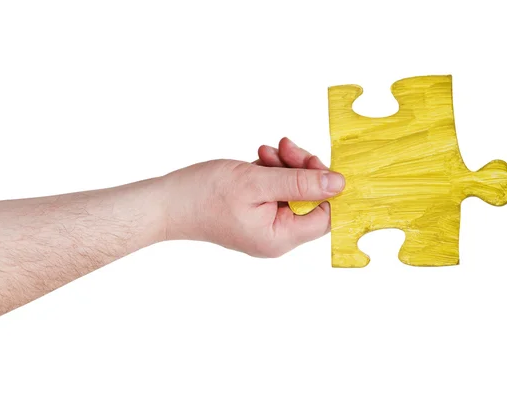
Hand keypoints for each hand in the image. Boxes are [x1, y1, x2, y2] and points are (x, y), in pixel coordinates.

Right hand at [160, 138, 344, 256]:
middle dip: (301, 169)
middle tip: (286, 148)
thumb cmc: (205, 194)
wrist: (167, 201)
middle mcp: (275, 236)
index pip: (324, 216)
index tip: (314, 161)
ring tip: (265, 152)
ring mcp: (264, 225)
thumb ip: (300, 182)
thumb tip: (339, 184)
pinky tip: (257, 160)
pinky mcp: (254, 213)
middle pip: (308, 200)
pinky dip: (270, 172)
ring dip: (284, 166)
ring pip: (291, 191)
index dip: (325, 188)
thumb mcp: (257, 181)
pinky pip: (274, 191)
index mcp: (280, 237)